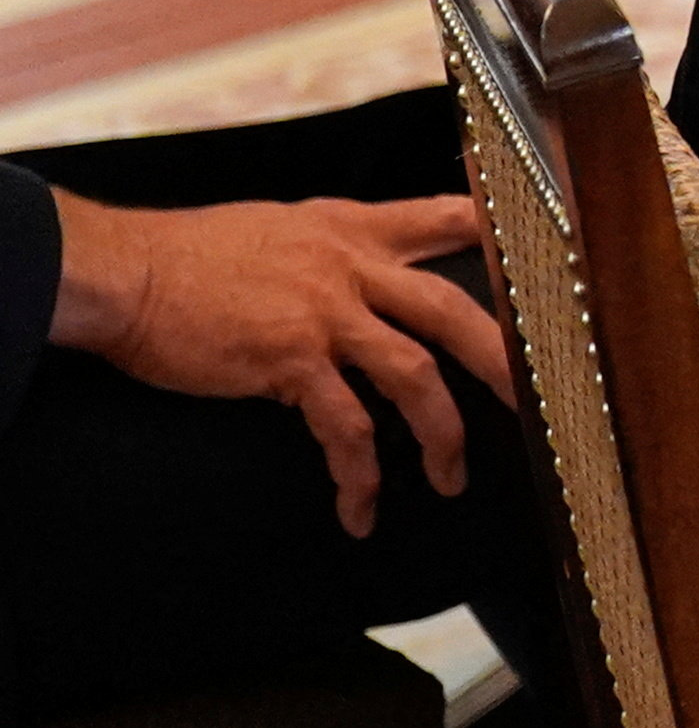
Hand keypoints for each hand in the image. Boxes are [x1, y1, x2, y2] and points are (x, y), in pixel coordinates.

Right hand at [49, 191, 514, 536]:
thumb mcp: (278, 227)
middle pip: (457, 311)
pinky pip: (345, 428)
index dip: (505, 241)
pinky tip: (359, 509)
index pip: (448, 217)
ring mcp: (324, 314)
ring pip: (415, 377)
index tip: (547, 271)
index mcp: (352, 229)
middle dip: (506, 363)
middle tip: (540, 405)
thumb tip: (354, 275)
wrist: (122, 272)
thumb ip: (330, 248)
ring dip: (442, 437)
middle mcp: (351, 267)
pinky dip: (359, 474)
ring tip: (450, 480)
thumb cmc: (186, 255)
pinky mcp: (288, 360)